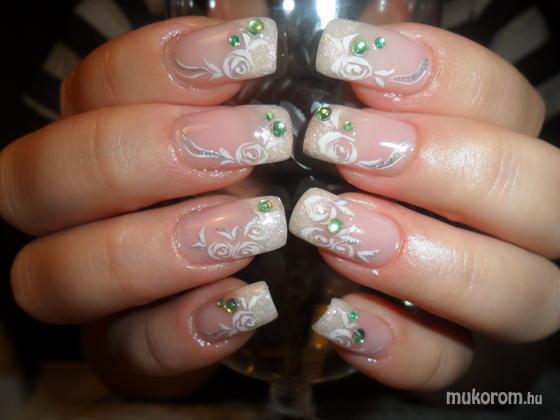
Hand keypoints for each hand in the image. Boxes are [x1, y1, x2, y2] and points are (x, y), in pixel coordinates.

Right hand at [1, 17, 290, 394]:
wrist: (281, 284)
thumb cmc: (274, 183)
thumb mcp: (266, 122)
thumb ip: (242, 74)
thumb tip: (246, 13)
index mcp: (105, 138)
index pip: (92, 88)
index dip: (156, 66)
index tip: (249, 53)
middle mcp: (79, 212)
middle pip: (40, 177)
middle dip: (142, 155)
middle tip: (252, 143)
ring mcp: (97, 289)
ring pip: (56, 273)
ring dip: (153, 249)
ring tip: (258, 228)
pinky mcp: (131, 351)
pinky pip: (127, 353)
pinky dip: (182, 331)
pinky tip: (251, 303)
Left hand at [291, 20, 558, 389]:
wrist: (281, 244)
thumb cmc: (304, 159)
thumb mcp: (315, 106)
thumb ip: (343, 70)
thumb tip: (332, 24)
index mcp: (484, 145)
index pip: (506, 102)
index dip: (443, 75)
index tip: (348, 61)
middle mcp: (506, 222)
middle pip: (541, 198)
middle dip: (446, 166)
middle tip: (341, 148)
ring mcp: (482, 293)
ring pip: (522, 293)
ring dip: (428, 259)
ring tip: (331, 229)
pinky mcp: (442, 351)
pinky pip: (450, 365)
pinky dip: (402, 347)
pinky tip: (338, 315)